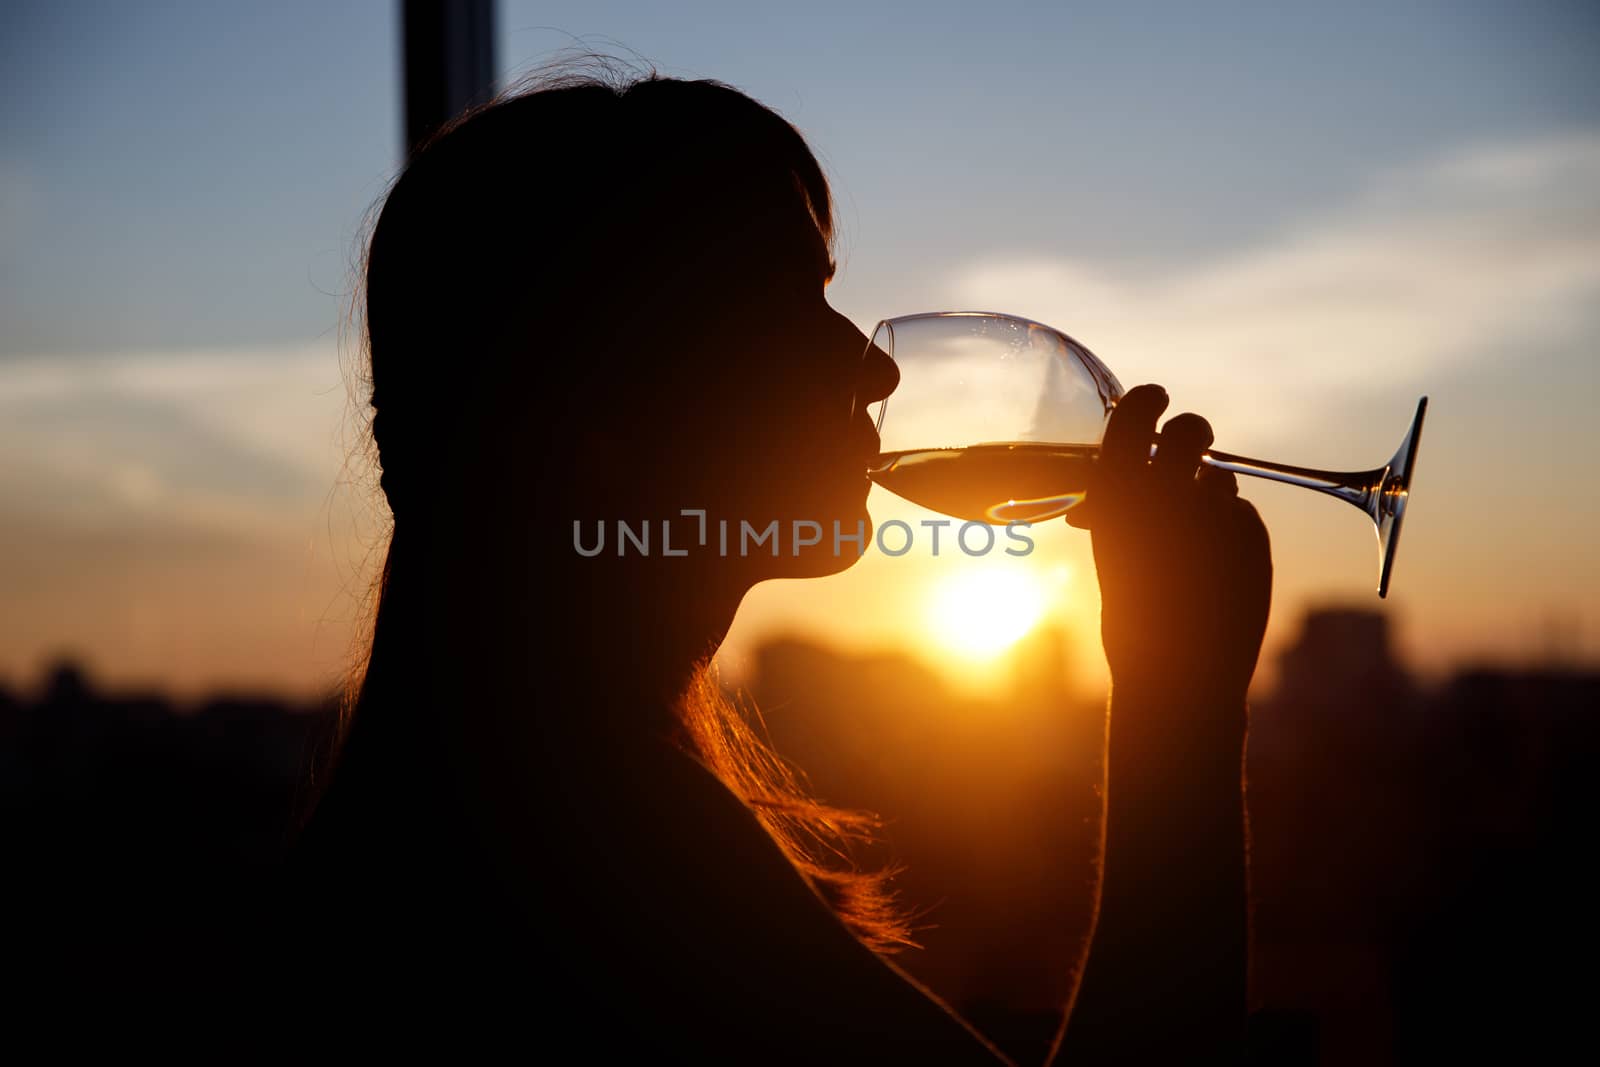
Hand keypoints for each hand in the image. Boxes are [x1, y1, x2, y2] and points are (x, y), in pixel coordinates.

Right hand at [1069, 384, 1271, 705]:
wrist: (1179, 675)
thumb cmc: (1132, 619)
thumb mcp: (1111, 554)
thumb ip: (1123, 508)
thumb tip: (1129, 479)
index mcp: (1117, 495)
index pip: (1135, 416)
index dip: (1147, 400)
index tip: (1155, 398)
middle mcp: (1167, 492)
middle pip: (1191, 430)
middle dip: (1191, 433)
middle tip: (1189, 449)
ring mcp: (1215, 511)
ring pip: (1218, 480)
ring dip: (1208, 498)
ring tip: (1193, 548)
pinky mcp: (1254, 533)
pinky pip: (1242, 515)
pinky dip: (1231, 534)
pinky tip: (1216, 573)